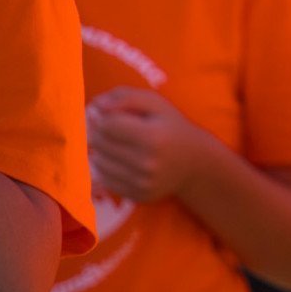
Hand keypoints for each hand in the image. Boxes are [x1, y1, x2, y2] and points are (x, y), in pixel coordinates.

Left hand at [86, 87, 210, 203]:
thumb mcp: (156, 103)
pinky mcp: (138, 195)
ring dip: (100, 150)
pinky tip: (118, 159)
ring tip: (114, 143)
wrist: (195, 163)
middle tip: (108, 127)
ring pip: (98, 163)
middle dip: (98, 132)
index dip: (101, 116)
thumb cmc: (172, 126)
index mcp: (153, 137)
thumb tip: (95, 106)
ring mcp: (142, 182)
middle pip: (100, 144)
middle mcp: (147, 163)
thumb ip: (125, 96)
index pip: (107, 125)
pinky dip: (105, 168)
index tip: (105, 113)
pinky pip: (104, 180)